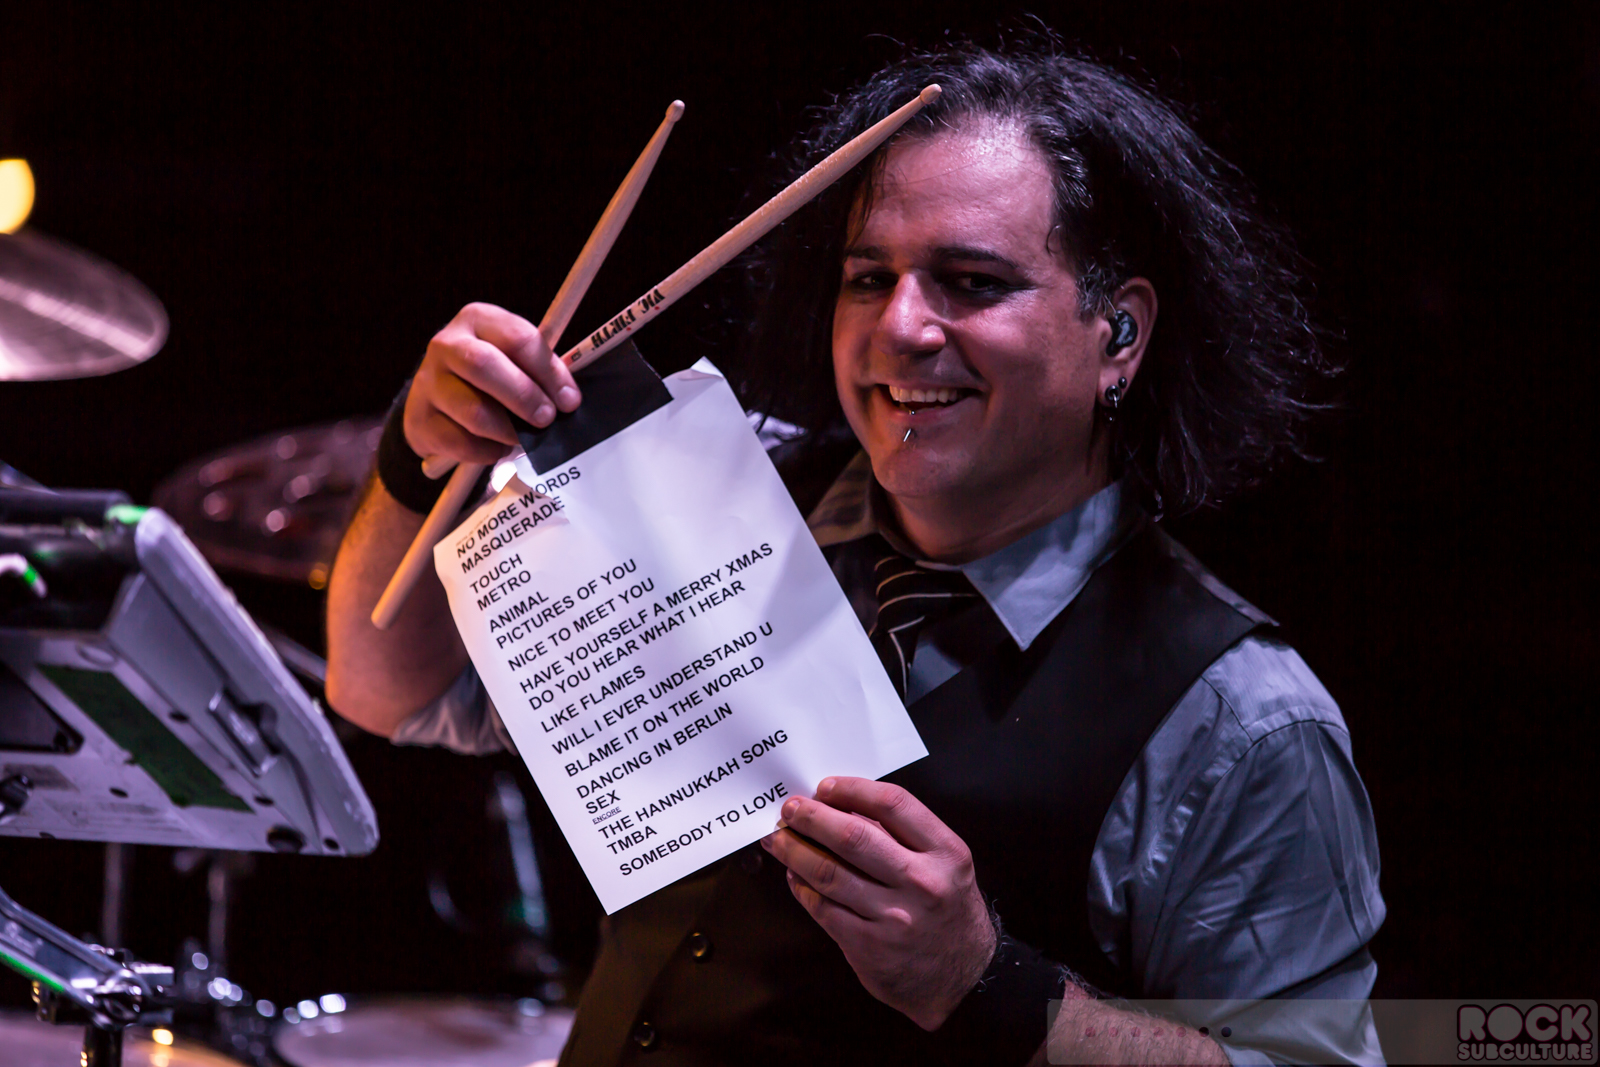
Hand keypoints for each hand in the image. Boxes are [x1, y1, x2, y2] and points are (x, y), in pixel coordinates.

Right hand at [404, 302, 582, 476]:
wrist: (435, 401)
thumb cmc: (487, 378)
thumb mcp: (512, 359)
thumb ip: (539, 371)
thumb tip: (567, 399)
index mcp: (477, 320)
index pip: (517, 338)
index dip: (548, 371)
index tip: (569, 400)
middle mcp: (446, 344)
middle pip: (484, 365)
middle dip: (524, 396)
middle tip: (546, 419)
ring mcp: (428, 382)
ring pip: (473, 411)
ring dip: (507, 430)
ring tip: (521, 437)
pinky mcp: (419, 418)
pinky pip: (461, 442)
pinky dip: (488, 451)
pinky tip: (497, 447)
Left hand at [760, 776, 995, 1030]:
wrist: (963, 978)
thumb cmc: (947, 911)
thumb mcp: (945, 865)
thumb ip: (904, 836)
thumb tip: (843, 808)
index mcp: (946, 853)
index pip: (893, 804)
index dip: (852, 790)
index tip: (825, 786)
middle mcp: (922, 882)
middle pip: (853, 836)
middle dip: (812, 817)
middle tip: (790, 808)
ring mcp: (894, 917)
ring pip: (830, 872)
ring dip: (795, 850)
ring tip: (778, 838)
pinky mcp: (869, 946)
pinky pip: (824, 908)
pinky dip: (802, 888)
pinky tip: (794, 875)